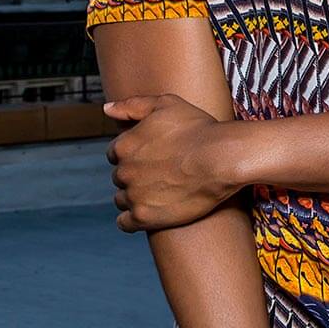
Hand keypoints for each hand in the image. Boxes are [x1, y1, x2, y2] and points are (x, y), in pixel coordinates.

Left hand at [103, 93, 244, 230]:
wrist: (221, 158)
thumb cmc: (198, 129)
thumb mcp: (165, 104)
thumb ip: (132, 106)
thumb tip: (107, 109)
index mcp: (124, 145)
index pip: (116, 154)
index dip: (133, 155)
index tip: (151, 157)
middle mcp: (123, 171)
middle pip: (120, 177)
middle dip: (135, 175)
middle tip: (159, 174)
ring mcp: (133, 196)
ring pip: (122, 199)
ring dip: (134, 197)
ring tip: (158, 194)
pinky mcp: (144, 217)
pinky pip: (125, 223)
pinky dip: (131, 220)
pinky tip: (147, 213)